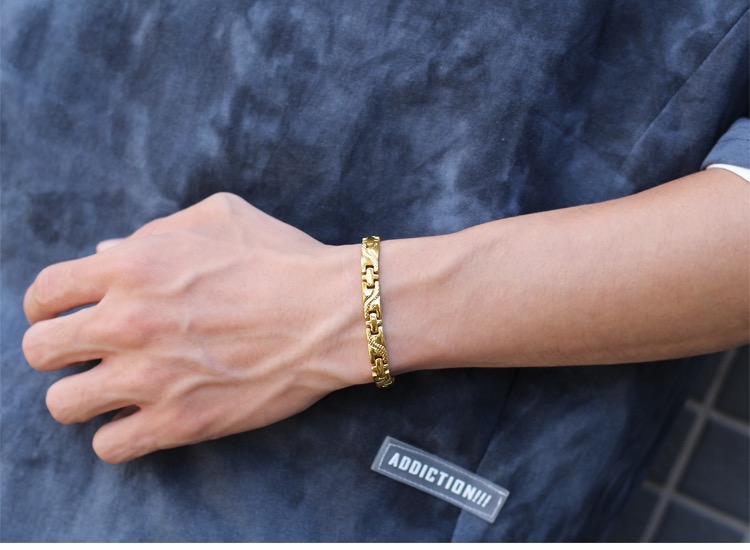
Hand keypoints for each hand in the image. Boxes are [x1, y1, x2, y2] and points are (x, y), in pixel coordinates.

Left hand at [22, 193, 365, 462]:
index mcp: (132, 266)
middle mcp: (128, 322)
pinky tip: (141, 419)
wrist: (333, 314)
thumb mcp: (218, 216)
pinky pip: (109, 446)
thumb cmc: (282, 259)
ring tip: (111, 391)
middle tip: (86, 353)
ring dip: (82, 396)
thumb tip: (104, 254)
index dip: (46, 306)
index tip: (61, 314)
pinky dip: (118, 435)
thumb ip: (152, 230)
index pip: (46, 292)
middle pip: (40, 351)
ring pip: (63, 405)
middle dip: (57, 351)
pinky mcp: (178, 422)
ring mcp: (149, 378)